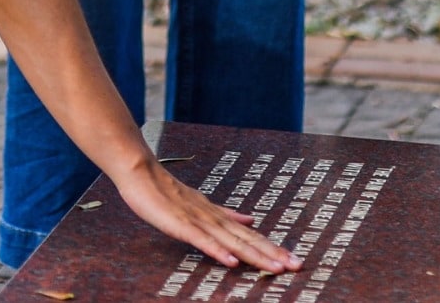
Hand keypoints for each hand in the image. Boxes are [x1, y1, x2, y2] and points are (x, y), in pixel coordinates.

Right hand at [113, 169, 303, 272]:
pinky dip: (218, 251)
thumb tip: (251, 220)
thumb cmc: (166, 191)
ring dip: (255, 256)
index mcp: (218, 216)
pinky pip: (202, 241)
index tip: (294, 260)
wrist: (141, 172)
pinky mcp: (180, 225)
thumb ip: (226, 215)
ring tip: (276, 268)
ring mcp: (198, 221)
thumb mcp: (201, 204)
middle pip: (248, 240)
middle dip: (274, 254)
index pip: (251, 236)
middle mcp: (214, 219)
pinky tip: (232, 262)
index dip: (273, 248)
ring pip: (231, 242)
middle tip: (297, 266)